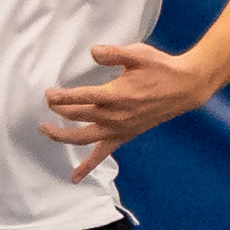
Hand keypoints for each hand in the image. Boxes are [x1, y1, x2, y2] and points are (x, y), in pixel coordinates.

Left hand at [40, 43, 216, 183]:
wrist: (185, 88)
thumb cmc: (161, 68)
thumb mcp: (139, 54)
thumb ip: (114, 53)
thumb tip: (93, 51)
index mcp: (118, 94)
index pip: (82, 98)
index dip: (62, 97)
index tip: (48, 94)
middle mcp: (117, 115)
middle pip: (78, 116)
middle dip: (59, 109)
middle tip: (47, 100)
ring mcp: (120, 129)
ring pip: (84, 138)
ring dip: (62, 136)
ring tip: (45, 130)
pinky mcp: (125, 136)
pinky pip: (102, 155)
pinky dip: (87, 167)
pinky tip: (74, 177)